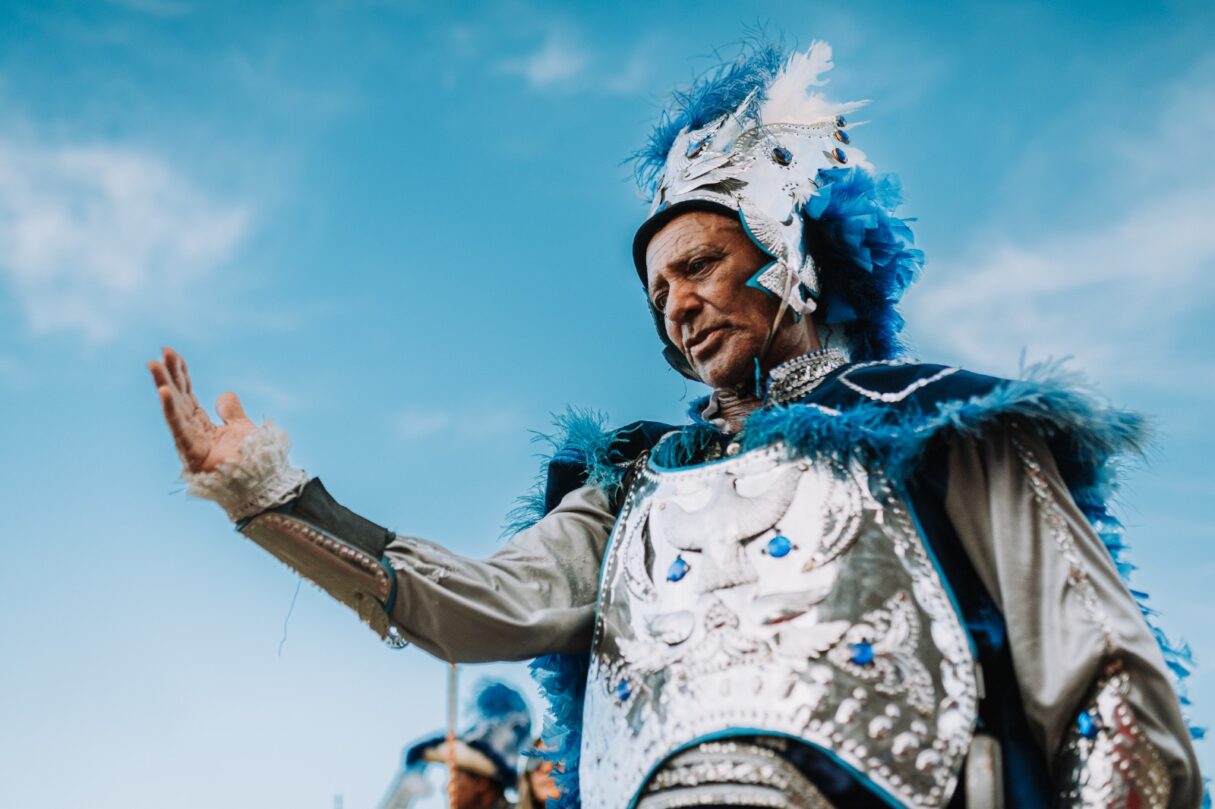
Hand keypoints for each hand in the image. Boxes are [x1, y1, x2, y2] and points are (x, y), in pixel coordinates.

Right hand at [148, 347, 255, 473]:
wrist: (261, 481)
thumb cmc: (252, 460)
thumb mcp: (242, 428)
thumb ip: (231, 411)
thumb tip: (223, 394)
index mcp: (203, 426)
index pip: (188, 396)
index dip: (181, 375)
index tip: (172, 354)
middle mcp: (193, 432)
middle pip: (179, 399)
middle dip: (170, 375)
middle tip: (163, 352)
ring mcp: (191, 442)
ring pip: (174, 409)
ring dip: (164, 386)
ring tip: (155, 366)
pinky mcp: (191, 452)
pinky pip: (179, 427)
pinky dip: (171, 409)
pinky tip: (164, 391)